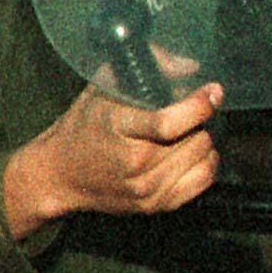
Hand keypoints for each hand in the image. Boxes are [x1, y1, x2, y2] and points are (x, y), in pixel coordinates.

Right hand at [4, 80, 222, 238]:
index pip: (170, 123)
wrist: (59, 176)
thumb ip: (148, 68)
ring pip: (204, 157)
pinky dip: (205, 163)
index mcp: (119, 130)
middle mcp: (134, 164)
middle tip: (187, 114)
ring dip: (201, 141)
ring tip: (184, 134)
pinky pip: (203, 180)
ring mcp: (145, 188)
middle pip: (195, 139)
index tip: (213, 91)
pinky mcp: (155, 205)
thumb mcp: (103, 87)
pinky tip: (190, 154)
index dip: (199, 106)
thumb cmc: (84, 126)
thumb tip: (191, 67)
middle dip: (198, 121)